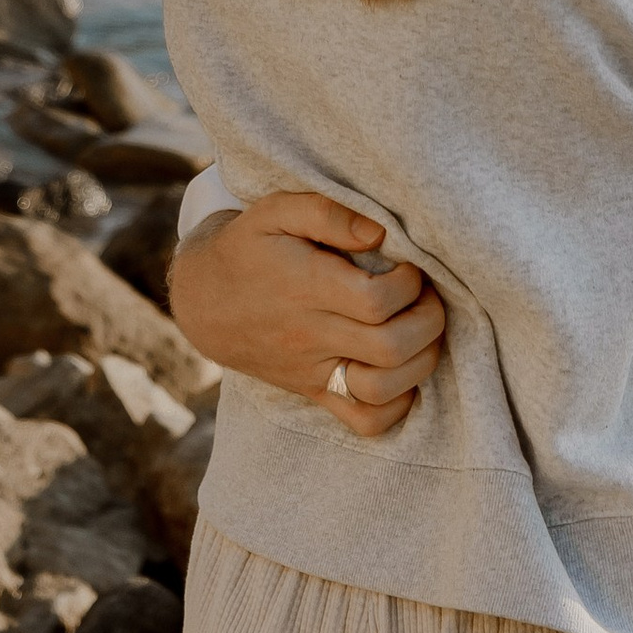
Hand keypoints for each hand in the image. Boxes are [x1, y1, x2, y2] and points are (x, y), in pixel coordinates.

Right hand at [167, 191, 447, 440]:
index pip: (377, 301)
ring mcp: (313, 370)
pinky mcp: (315, 391)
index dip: (410, 284)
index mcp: (307, 287)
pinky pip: (365, 422)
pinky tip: (403, 369)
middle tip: (427, 296)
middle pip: (390, 348)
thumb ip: (328, 212)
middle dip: (428, 321)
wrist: (204, 300)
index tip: (410, 265)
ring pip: (383, 390)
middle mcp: (311, 335)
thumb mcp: (276, 211)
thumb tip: (379, 232)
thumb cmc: (249, 247)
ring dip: (421, 361)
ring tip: (421, 329)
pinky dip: (397, 403)